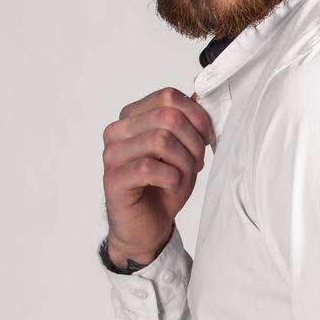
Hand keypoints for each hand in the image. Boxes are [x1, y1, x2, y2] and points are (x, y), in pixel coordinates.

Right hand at [102, 86, 215, 263]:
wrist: (150, 225)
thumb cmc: (166, 184)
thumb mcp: (185, 147)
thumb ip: (188, 120)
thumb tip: (200, 94)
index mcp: (133, 116)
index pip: (169, 96)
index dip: (197, 116)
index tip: (207, 138)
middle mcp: (117, 130)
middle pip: (168, 117)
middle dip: (193, 142)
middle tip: (196, 163)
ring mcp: (111, 154)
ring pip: (161, 140)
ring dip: (184, 162)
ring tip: (183, 175)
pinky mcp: (112, 178)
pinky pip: (149, 168)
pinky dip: (171, 178)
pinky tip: (170, 186)